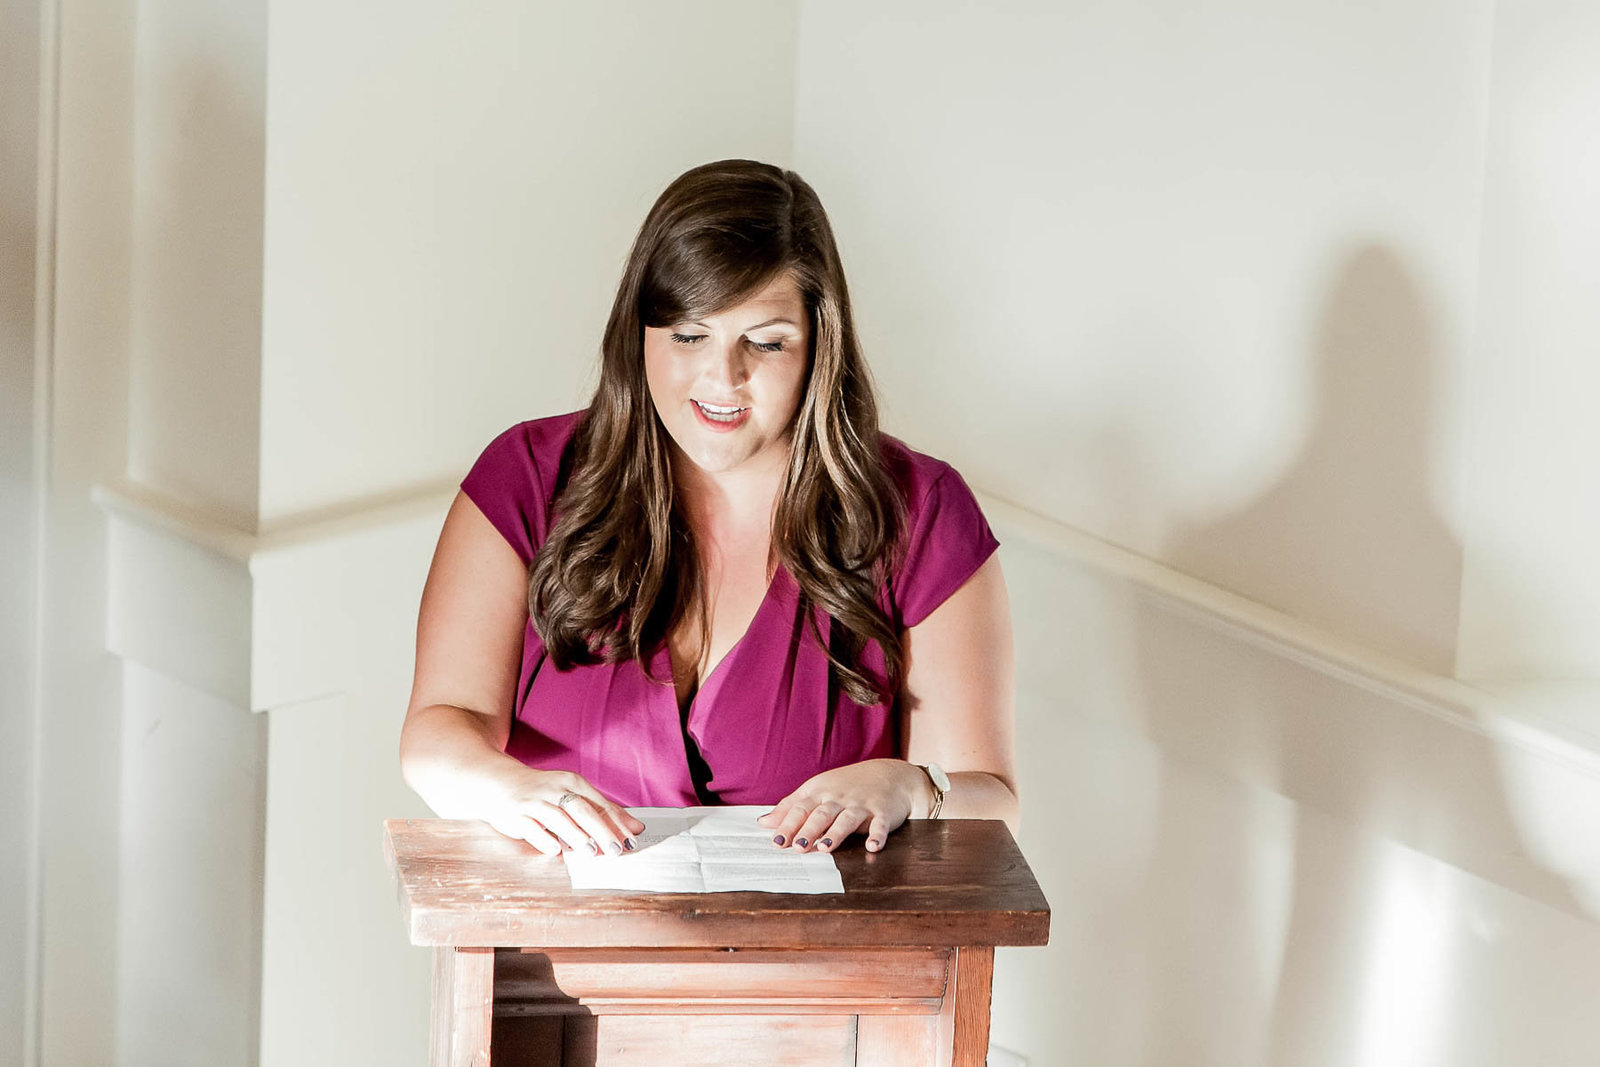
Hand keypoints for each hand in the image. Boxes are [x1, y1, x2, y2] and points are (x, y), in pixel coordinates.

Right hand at [482, 768, 645, 856]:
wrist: (499, 782)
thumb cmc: (542, 793)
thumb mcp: (572, 795)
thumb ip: (602, 811)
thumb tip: (634, 828)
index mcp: (572, 783)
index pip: (599, 804)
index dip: (617, 823)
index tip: (632, 840)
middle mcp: (554, 790)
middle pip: (582, 809)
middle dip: (601, 830)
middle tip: (615, 849)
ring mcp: (534, 801)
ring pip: (558, 817)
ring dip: (576, 835)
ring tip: (591, 851)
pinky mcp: (516, 814)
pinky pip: (531, 827)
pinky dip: (544, 838)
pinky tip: (555, 851)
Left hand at [757, 759, 930, 853]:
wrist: (892, 775)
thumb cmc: (848, 786)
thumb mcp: (818, 791)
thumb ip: (791, 807)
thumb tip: (764, 823)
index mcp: (821, 792)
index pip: (801, 808)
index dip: (788, 824)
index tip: (776, 842)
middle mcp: (840, 798)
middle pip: (822, 814)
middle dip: (809, 830)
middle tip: (798, 847)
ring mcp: (862, 805)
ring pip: (847, 819)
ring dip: (837, 833)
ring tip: (826, 848)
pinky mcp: (883, 812)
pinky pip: (880, 824)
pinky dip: (877, 835)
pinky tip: (873, 847)